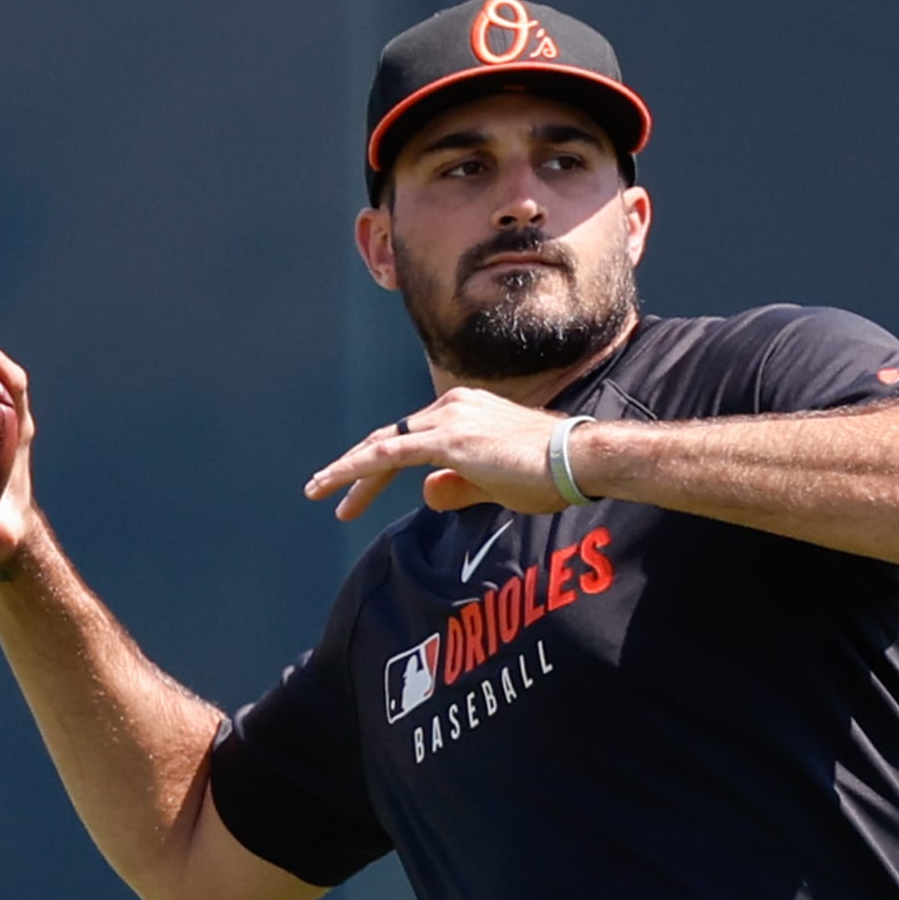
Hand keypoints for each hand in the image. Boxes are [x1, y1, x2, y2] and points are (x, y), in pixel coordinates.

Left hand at [305, 387, 575, 519]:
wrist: (578, 460)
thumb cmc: (551, 473)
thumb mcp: (496, 484)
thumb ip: (458, 487)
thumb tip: (425, 493)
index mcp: (466, 409)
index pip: (413, 436)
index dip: (382, 462)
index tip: (362, 489)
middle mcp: (453, 406)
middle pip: (391, 438)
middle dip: (357, 467)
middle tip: (327, 492)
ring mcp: (449, 420)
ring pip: (383, 445)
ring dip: (348, 471)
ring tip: (319, 492)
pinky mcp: (447, 441)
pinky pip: (388, 455)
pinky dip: (356, 470)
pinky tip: (333, 485)